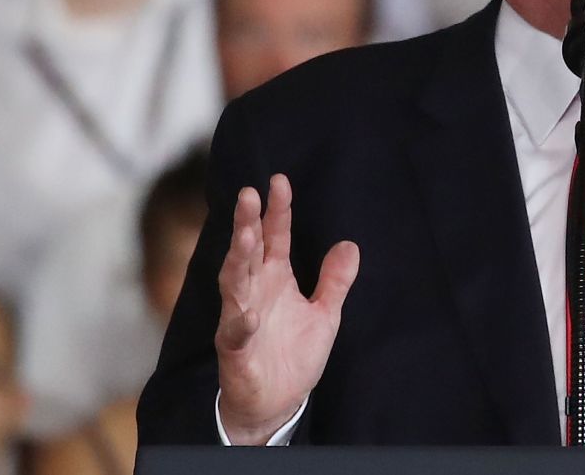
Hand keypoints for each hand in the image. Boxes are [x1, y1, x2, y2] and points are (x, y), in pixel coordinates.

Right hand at [215, 174, 359, 444]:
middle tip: (249, 195)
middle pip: (248, 251)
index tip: (279, 182)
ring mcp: (241, 318)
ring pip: (234, 283)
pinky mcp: (235, 349)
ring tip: (245, 236)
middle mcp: (253, 292)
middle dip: (248, 223)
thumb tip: (350, 244)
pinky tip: (248, 312)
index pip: (274, 237)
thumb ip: (335, 280)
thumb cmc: (293, 355)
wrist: (277, 403)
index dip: (276, 210)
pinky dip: (240, 321)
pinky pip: (235, 332)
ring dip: (238, 260)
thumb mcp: (324, 313)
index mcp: (274, 279)